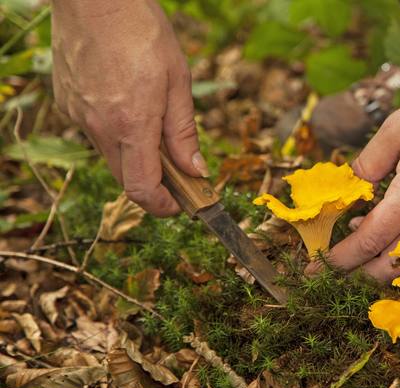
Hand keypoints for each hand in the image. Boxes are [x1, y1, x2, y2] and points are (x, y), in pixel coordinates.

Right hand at [51, 0, 206, 215]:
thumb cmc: (142, 31)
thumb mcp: (178, 80)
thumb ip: (184, 131)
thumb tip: (196, 170)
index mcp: (132, 125)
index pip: (142, 189)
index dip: (163, 206)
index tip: (180, 205)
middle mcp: (99, 127)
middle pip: (126, 178)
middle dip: (154, 183)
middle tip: (179, 170)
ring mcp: (78, 116)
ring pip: (110, 155)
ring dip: (135, 154)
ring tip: (154, 120)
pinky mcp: (67, 103)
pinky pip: (94, 132)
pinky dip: (115, 131)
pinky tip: (127, 101)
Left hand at [311, 62, 399, 281]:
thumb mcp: (396, 127)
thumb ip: (369, 162)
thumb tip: (354, 186)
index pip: (368, 242)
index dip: (339, 259)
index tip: (317, 267)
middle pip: (393, 264)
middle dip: (361, 272)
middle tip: (338, 266)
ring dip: (388, 257)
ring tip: (366, 241)